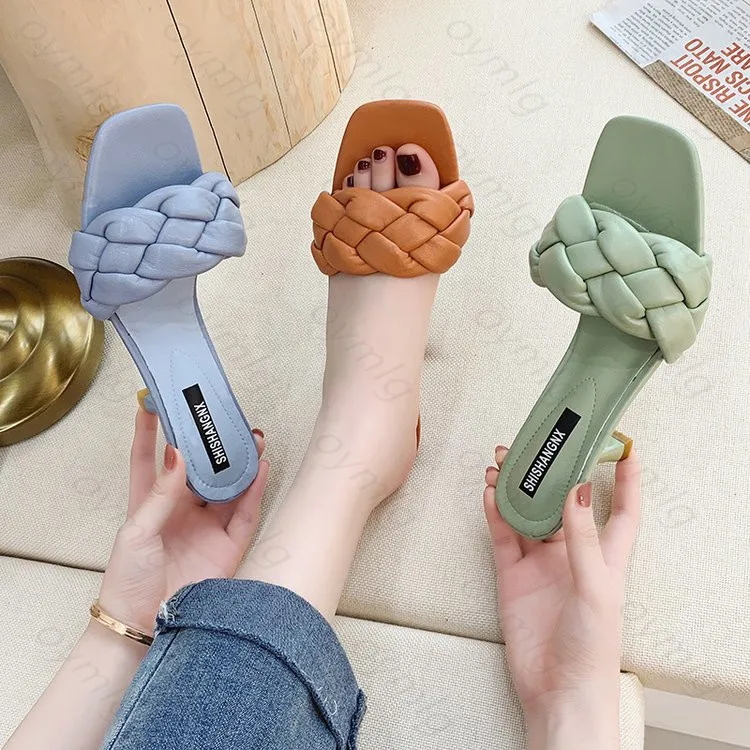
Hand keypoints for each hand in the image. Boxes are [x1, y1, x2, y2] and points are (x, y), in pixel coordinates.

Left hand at [98, 408, 269, 633]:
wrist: (146, 626)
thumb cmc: (128, 579)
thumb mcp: (137, 530)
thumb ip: (161, 491)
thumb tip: (178, 452)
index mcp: (149, 503)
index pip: (149, 459)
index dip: (150, 431)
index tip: (153, 402)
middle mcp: (181, 511)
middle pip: (199, 469)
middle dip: (211, 444)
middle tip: (221, 419)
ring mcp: (207, 527)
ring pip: (228, 487)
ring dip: (239, 463)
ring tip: (251, 438)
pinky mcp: (228, 545)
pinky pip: (246, 512)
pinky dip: (255, 490)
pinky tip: (260, 468)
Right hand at [484, 447, 640, 747]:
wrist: (556, 689)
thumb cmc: (591, 646)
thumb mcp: (597, 587)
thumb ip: (583, 537)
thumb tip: (576, 489)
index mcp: (606, 555)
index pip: (621, 508)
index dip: (626, 478)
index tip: (622, 446)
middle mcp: (572, 552)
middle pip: (564, 500)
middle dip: (553, 472)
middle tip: (539, 444)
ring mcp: (540, 561)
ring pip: (528, 512)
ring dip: (517, 487)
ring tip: (504, 461)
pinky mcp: (512, 573)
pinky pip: (503, 533)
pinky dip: (495, 511)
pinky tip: (490, 492)